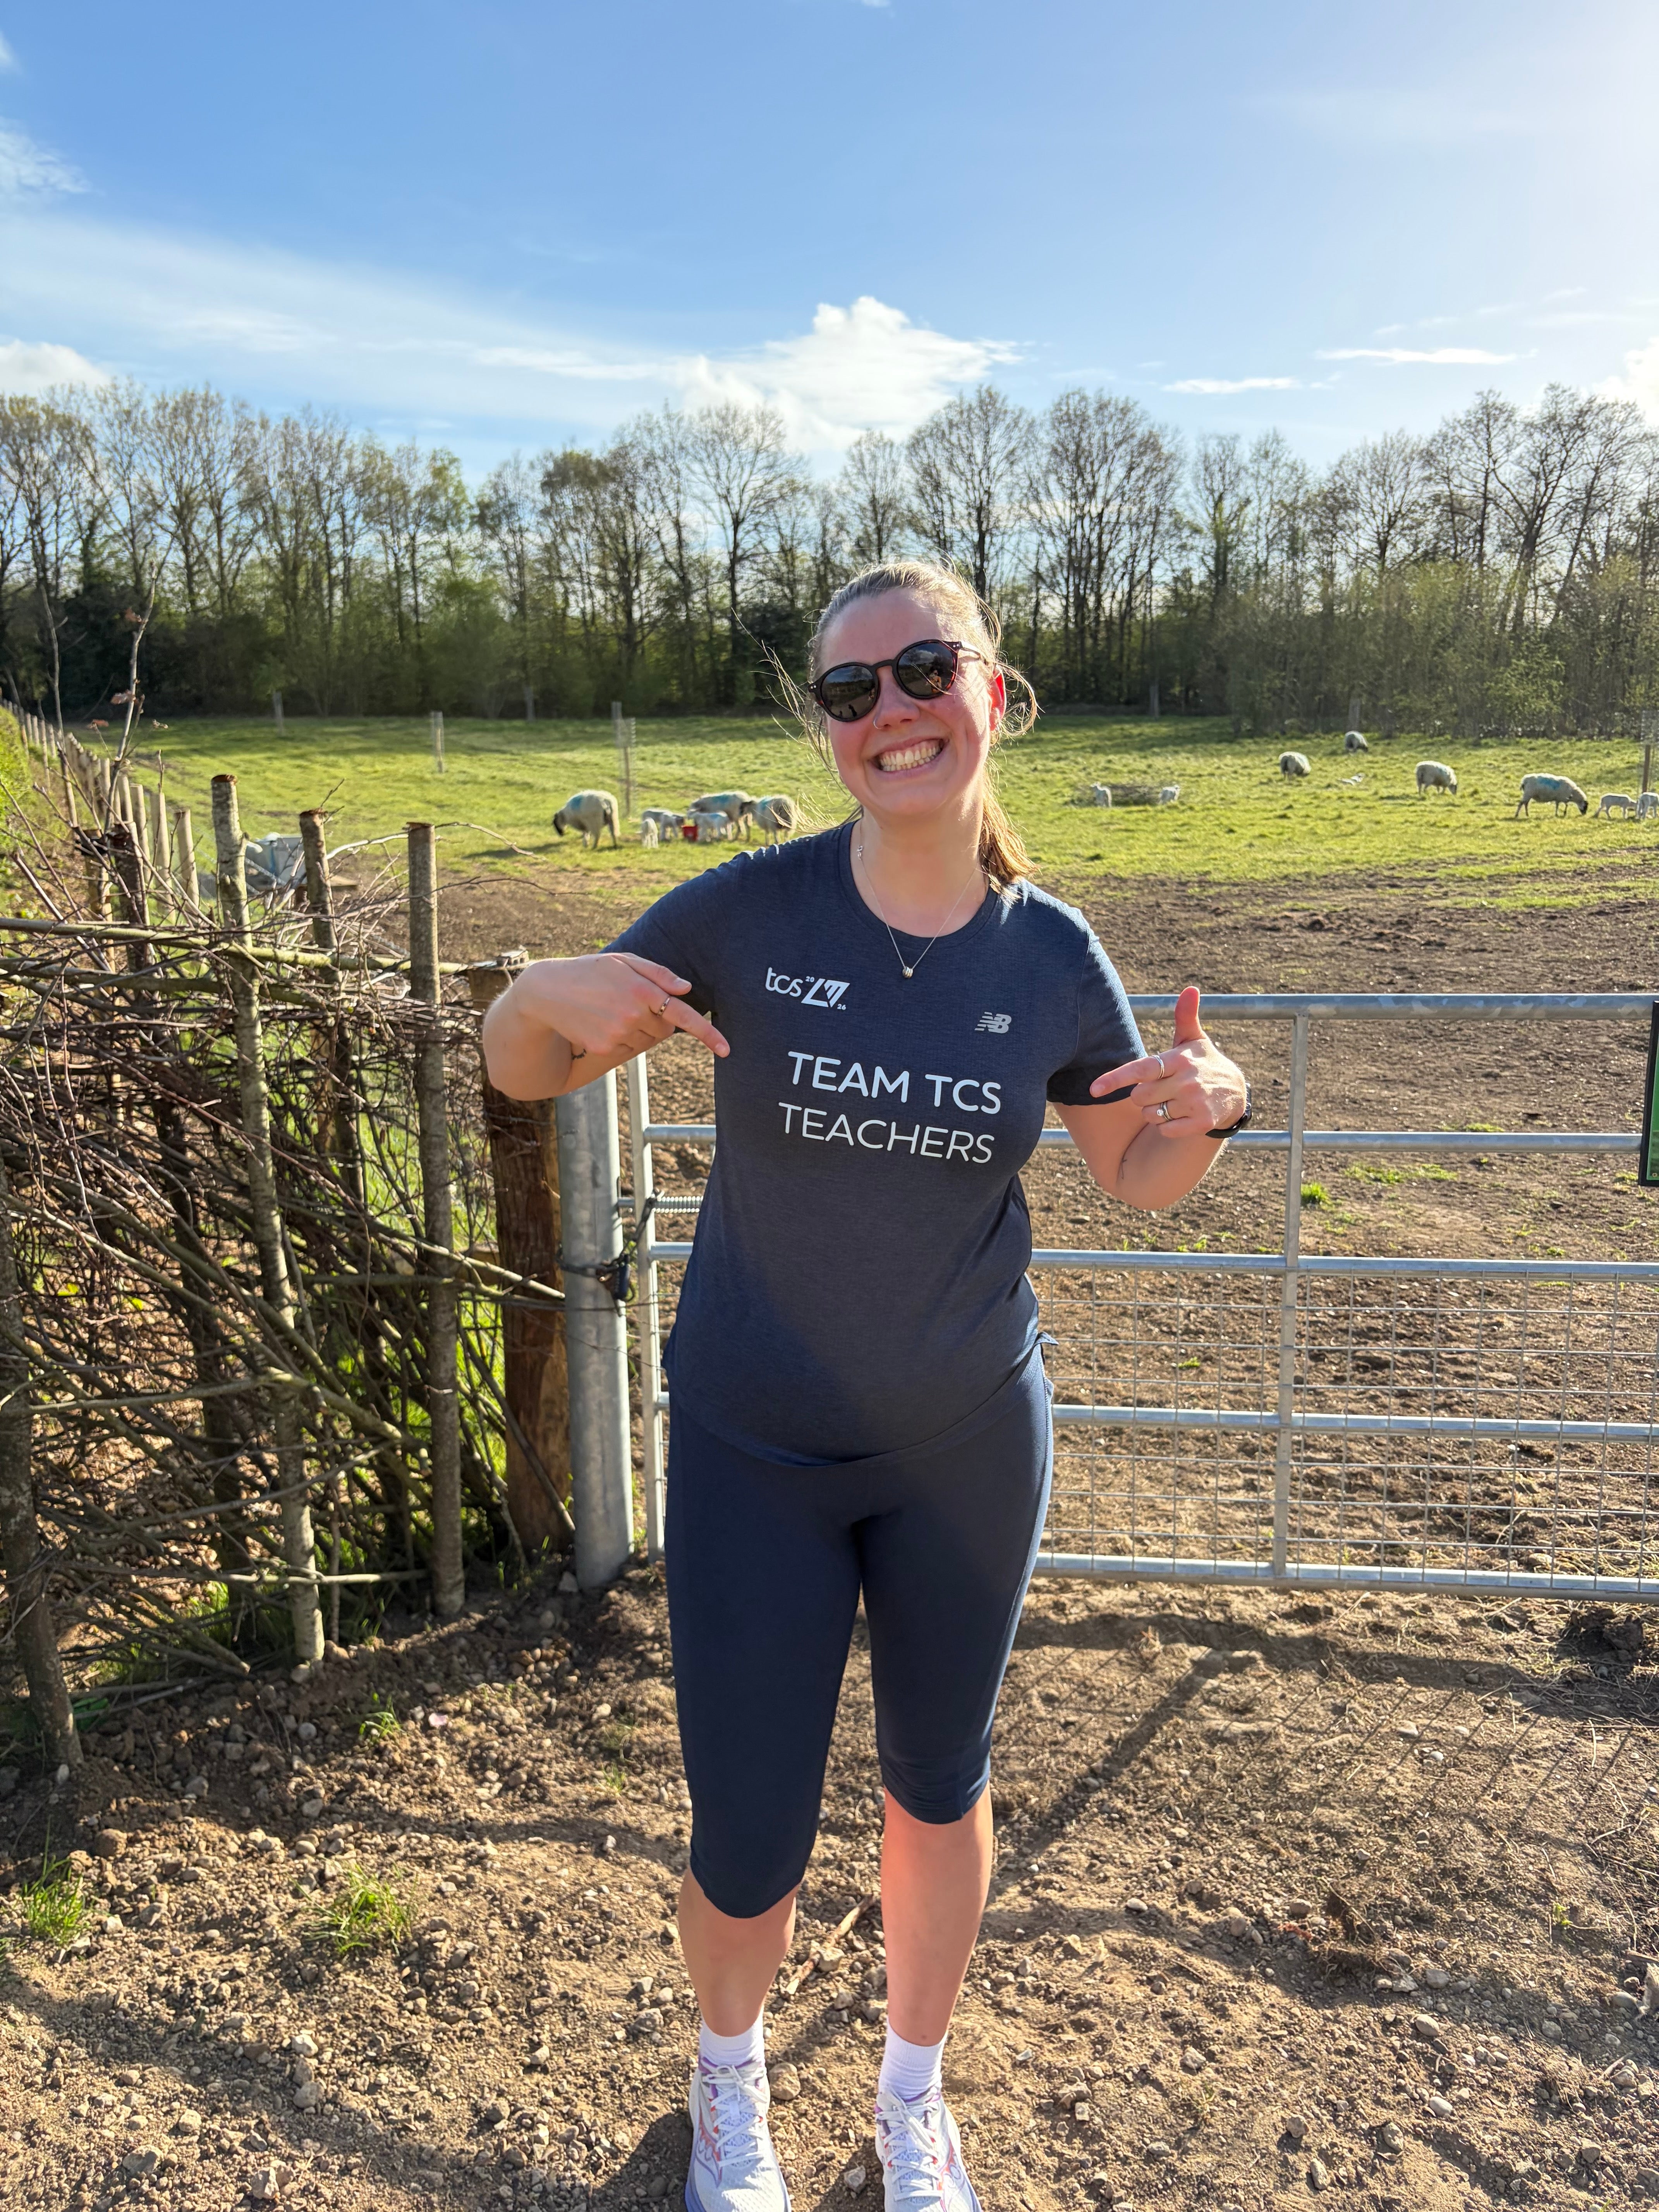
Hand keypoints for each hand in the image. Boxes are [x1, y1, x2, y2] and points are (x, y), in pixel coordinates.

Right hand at [512, 952, 729, 1062]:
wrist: (546, 992)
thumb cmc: (589, 972)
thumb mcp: (623, 961)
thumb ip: (658, 974)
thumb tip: (687, 988)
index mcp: (641, 989)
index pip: (682, 1015)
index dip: (707, 1033)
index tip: (726, 1048)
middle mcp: (632, 1014)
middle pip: (663, 1030)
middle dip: (656, 1019)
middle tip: (630, 1003)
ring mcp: (617, 1034)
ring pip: (646, 1041)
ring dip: (638, 1029)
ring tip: (610, 1009)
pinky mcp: (603, 1048)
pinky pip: (627, 1050)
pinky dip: (620, 1039)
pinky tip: (601, 1022)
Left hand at [1088, 986, 1245, 1137]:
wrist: (1236, 1092)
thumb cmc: (1204, 1063)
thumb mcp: (1195, 1040)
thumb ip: (1185, 1016)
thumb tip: (1190, 989)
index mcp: (1179, 1059)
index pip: (1141, 1069)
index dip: (1116, 1079)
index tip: (1094, 1089)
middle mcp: (1186, 1081)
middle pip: (1139, 1096)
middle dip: (1143, 1095)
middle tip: (1160, 1088)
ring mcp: (1195, 1102)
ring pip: (1151, 1115)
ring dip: (1155, 1112)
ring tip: (1172, 1101)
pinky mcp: (1202, 1122)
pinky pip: (1165, 1130)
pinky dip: (1167, 1126)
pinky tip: (1181, 1116)